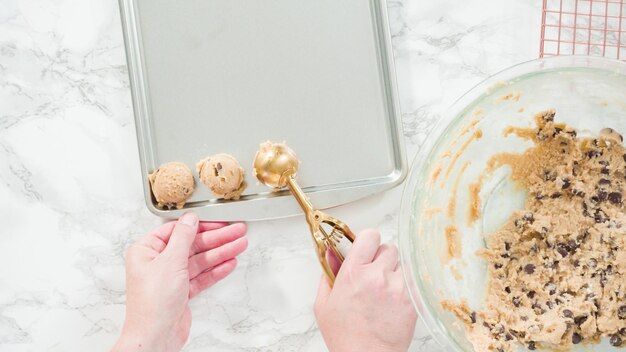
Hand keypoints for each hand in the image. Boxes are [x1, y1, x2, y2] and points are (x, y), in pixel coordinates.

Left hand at [112, 212, 247, 351]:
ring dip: (221, 253)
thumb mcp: (170, 261)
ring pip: (200, 260)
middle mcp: (158, 263)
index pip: (177, 230)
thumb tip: (190, 219)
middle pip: (192, 245)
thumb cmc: (152, 303)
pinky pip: (202, 276)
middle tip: (236, 231)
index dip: (200, 225)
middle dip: (217, 239)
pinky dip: (216, 270)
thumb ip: (183, 237)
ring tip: (240, 245)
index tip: (218, 222)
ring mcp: (171, 278)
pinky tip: (229, 263)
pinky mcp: (181, 292)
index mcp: (146, 251)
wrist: (155, 336)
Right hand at [314, 229, 416, 351]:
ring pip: (402, 263)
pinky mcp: (413, 299)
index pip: (369, 236)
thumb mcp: (324, 304)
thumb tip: (332, 253)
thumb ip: (328, 273)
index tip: (366, 249)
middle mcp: (377, 276)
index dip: (368, 241)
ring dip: (395, 271)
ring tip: (386, 289)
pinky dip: (407, 285)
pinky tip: (396, 297)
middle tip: (375, 273)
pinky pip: (413, 279)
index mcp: (353, 273)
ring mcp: (397, 287)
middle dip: (381, 258)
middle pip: (388, 248)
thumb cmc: (345, 336)